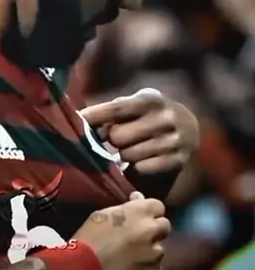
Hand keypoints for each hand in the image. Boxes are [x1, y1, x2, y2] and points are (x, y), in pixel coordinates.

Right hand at [73, 192, 170, 269]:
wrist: (86, 268)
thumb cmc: (91, 237)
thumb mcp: (104, 214)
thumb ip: (126, 208)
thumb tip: (138, 199)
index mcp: (139, 211)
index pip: (158, 206)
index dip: (150, 211)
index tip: (141, 215)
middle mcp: (151, 230)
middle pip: (164, 225)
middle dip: (154, 229)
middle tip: (139, 234)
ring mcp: (155, 253)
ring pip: (159, 248)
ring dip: (150, 249)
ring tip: (134, 254)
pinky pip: (156, 267)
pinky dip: (147, 266)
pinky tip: (134, 267)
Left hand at [81, 88, 199, 173]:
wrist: (191, 127)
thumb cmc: (152, 113)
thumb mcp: (138, 104)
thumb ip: (114, 111)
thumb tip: (84, 122)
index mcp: (151, 100)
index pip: (117, 108)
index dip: (95, 115)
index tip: (78, 119)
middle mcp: (165, 118)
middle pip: (119, 136)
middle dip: (112, 140)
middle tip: (115, 138)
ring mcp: (174, 140)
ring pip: (129, 155)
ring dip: (123, 155)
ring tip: (129, 148)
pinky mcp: (179, 160)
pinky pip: (143, 169)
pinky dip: (137, 167)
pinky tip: (140, 160)